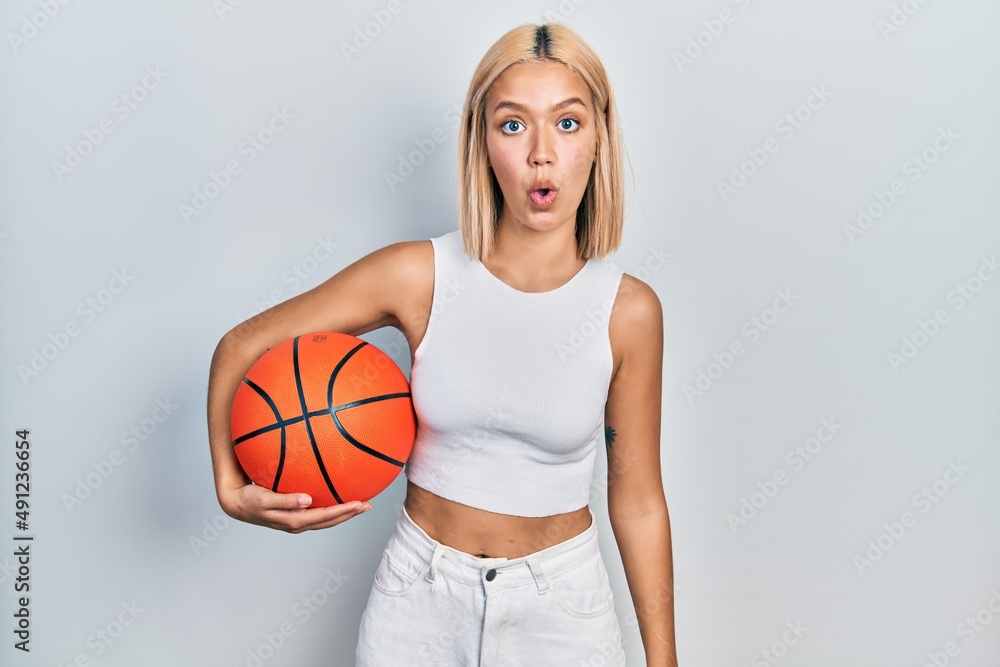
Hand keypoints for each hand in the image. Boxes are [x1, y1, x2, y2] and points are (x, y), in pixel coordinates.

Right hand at [220, 481, 371, 533]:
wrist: (235, 503)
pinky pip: (317, 512)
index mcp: (294, 521)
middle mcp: (298, 523)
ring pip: (325, 519)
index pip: (325, 517)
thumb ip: (286, 500)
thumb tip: (308, 500)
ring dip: (343, 512)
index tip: (359, 504)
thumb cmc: (249, 500)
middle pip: (330, 521)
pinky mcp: (294, 514)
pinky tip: (336, 496)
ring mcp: (296, 520)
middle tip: (368, 505)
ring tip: (359, 504)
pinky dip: (330, 507)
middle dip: (349, 514)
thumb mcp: (264, 500)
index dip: (343, 512)